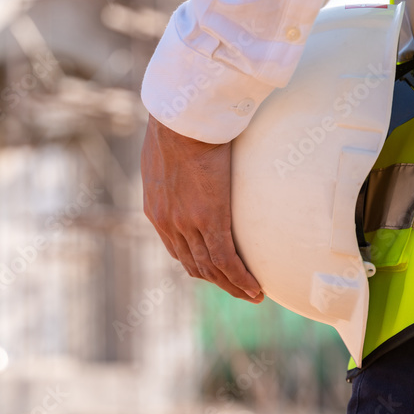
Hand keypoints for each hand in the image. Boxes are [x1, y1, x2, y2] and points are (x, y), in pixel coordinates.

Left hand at [140, 115, 263, 301]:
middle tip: (237, 288)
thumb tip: (189, 161)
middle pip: (193, 265)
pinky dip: (242, 279)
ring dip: (231, 285)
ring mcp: (187, 224)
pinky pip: (227, 260)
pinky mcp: (209, 220)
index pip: (177, 249)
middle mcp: (168, 223)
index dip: (196, 264)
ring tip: (252, 293)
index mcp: (157, 209)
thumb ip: (174, 166)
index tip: (214, 271)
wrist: (181, 119)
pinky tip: (256, 288)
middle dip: (215, 281)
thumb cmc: (178, 125)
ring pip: (210, 268)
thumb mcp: (166, 151)